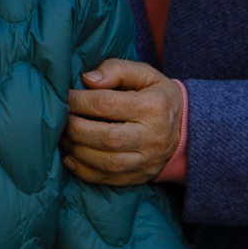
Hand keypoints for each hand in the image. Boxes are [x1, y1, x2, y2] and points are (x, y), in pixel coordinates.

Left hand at [65, 56, 184, 187]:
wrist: (186, 130)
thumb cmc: (156, 95)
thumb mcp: (145, 74)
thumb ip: (117, 70)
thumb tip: (87, 79)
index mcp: (154, 106)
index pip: (106, 104)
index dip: (79, 101)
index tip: (65, 96)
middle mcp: (153, 137)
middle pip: (106, 137)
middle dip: (75, 127)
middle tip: (61, 119)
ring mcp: (147, 161)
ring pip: (106, 162)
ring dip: (77, 150)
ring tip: (64, 136)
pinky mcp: (138, 177)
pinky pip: (106, 179)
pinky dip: (83, 170)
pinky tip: (70, 157)